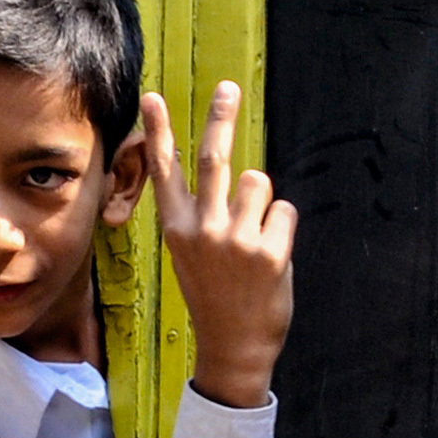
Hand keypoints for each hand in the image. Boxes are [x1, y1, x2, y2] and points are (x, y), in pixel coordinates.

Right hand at [147, 85, 295, 410]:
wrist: (234, 348)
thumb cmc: (217, 297)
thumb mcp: (192, 256)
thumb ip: (205, 216)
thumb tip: (238, 174)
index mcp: (178, 229)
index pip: (166, 171)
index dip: (159, 132)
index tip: (152, 98)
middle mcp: (202, 229)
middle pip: (215, 158)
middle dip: (221, 118)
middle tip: (227, 88)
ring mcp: (235, 239)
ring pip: (261, 182)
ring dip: (264, 203)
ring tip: (255, 239)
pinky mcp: (268, 250)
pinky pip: (285, 211)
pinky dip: (283, 227)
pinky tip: (271, 258)